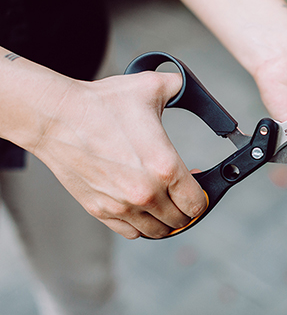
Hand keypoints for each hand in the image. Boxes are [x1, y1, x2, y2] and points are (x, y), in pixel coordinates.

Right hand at [31, 71, 206, 238]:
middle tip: (180, 191)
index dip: (202, 196)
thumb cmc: (102, 104)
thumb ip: (178, 85)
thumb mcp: (150, 87)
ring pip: (157, 232)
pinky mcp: (100, 210)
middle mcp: (146, 193)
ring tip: (163, 202)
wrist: (57, 117)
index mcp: (165, 167)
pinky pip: (131, 232)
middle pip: (181, 220)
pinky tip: (141, 208)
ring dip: (165, 220)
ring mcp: (122, 205)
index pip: (197, 202)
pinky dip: (141, 225)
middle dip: (185, 207)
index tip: (196, 184)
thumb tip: (186, 82)